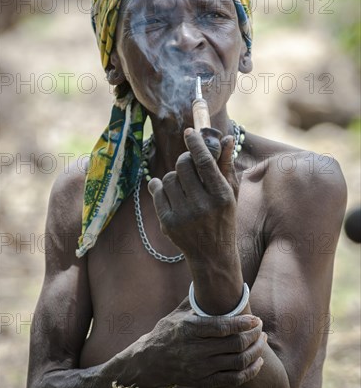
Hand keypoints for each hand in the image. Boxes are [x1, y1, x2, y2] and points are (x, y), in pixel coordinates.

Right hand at [141, 298, 265, 387]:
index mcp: (190, 329)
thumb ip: (196, 301)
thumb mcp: (177, 314)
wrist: (148, 362)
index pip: (222, 327)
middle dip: (254, 335)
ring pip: (238, 362)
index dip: (243, 323)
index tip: (256, 318)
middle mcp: (196, 350)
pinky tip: (258, 362)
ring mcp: (201, 368)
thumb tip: (211, 280)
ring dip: (256, 352)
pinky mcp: (204, 381)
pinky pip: (234, 379)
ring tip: (262, 341)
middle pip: (235, 344)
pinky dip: (250, 371)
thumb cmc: (165, 333)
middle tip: (260, 327)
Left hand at [148, 129, 239, 258]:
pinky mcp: (167, 222)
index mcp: (221, 196)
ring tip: (183, 186)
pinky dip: (160, 187)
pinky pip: (157, 191)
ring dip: (174, 176)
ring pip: (168, 177)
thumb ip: (226, 165)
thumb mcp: (231, 193)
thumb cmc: (223, 218)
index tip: (189, 132)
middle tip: (189, 164)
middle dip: (184, 160)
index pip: (204, 161)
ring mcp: (183, 215)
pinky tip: (169, 191)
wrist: (212, 254)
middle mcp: (202, 206)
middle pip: (183, 165)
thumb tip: (227, 138)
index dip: (195, 143)